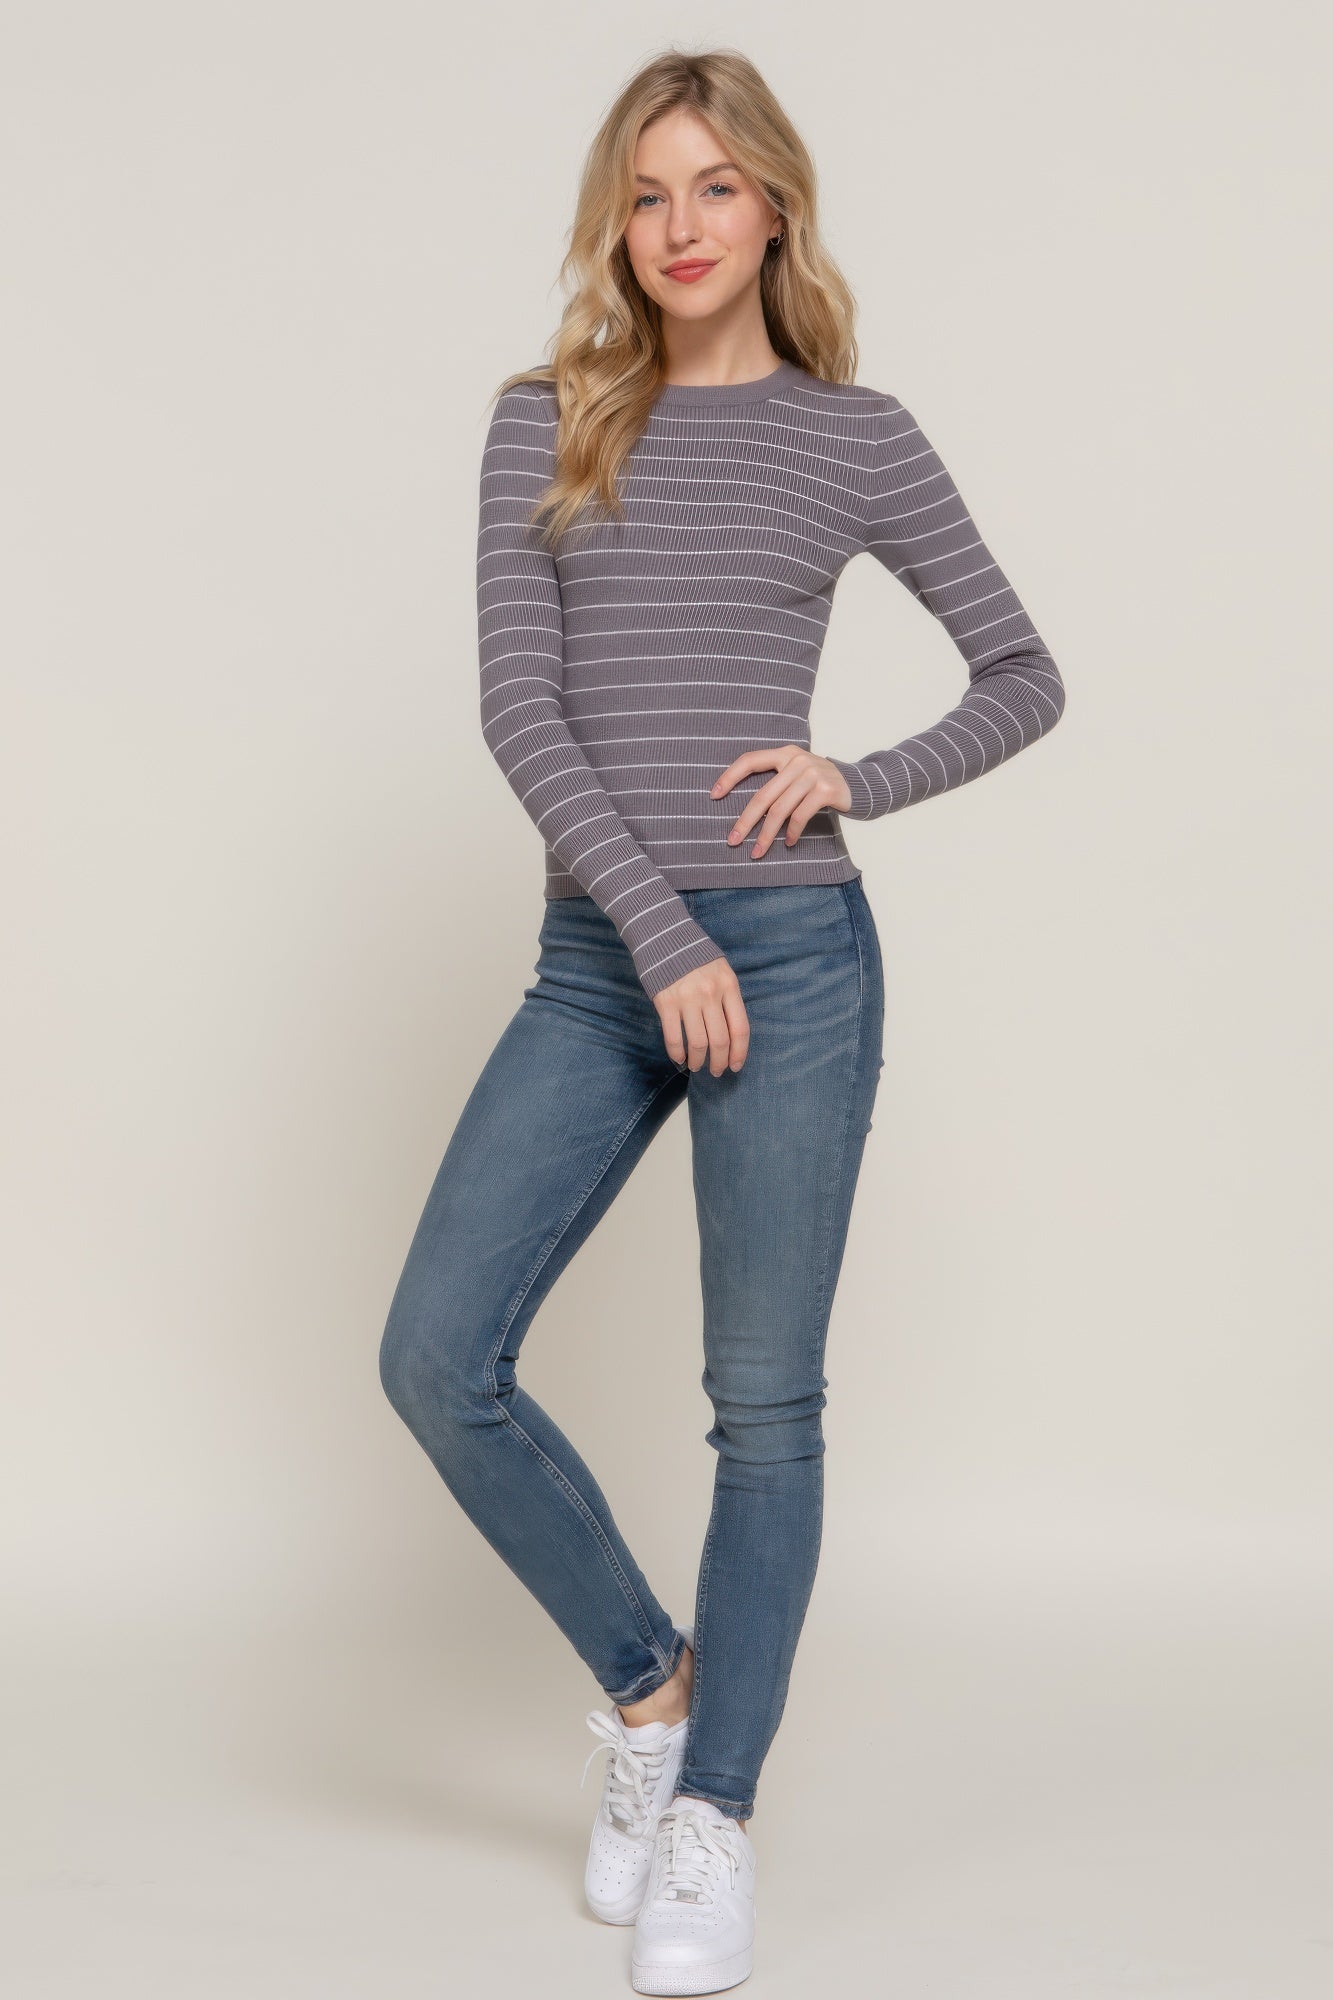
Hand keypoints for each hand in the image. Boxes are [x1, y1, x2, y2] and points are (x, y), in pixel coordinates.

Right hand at [653, 955, 749, 1075]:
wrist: (665, 937)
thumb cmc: (695, 957)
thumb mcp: (721, 971)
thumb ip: (727, 997)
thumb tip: (731, 1033)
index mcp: (729, 986)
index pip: (740, 1028)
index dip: (740, 1052)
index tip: (736, 1066)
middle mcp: (711, 994)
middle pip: (720, 1040)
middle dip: (720, 1062)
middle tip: (717, 1071)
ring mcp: (688, 998)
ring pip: (698, 1042)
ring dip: (698, 1061)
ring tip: (696, 1066)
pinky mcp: (666, 1002)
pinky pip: (674, 1036)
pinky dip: (677, 1053)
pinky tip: (679, 1058)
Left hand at [710, 746, 852, 855]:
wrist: (858, 785)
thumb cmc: (819, 784)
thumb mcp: (797, 774)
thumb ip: (776, 782)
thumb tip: (746, 812)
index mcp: (785, 753)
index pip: (750, 760)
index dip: (730, 777)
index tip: (713, 795)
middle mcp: (797, 760)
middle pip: (763, 795)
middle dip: (745, 821)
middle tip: (733, 841)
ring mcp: (813, 773)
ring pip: (780, 809)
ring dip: (767, 834)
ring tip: (758, 851)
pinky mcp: (826, 789)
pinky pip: (801, 815)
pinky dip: (792, 832)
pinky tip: (788, 843)